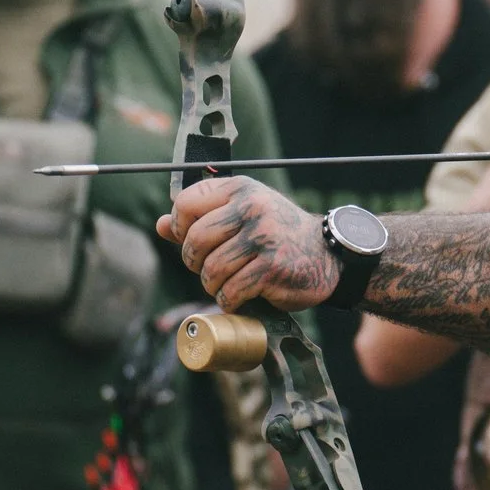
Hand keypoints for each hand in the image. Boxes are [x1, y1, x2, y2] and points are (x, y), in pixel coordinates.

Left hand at [159, 177, 335, 310]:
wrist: (328, 255)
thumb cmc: (279, 235)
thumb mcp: (244, 215)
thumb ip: (203, 218)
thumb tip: (161, 226)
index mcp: (240, 189)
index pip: (185, 203)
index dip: (179, 228)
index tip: (192, 242)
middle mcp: (252, 208)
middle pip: (195, 239)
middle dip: (194, 261)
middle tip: (208, 269)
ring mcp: (263, 237)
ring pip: (211, 268)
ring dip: (212, 285)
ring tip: (226, 285)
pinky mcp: (272, 267)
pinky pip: (231, 290)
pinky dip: (230, 300)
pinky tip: (240, 297)